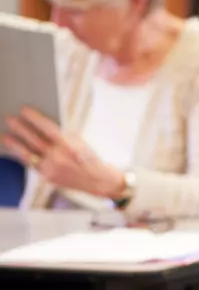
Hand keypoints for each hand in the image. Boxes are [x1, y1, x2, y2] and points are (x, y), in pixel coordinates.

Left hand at [3, 107, 123, 197]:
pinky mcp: (48, 177)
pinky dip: (24, 157)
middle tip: (10, 119)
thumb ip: (61, 136)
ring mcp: (52, 168)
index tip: (24, 109)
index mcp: (69, 145)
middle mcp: (59, 157)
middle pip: (34, 140)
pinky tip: (17, 151)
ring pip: (28, 154)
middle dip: (21, 128)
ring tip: (6, 137)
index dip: (34, 118)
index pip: (48, 128)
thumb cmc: (89, 158)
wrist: (98, 180)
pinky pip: (32, 165)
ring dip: (16, 145)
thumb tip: (42, 127)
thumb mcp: (79, 143)